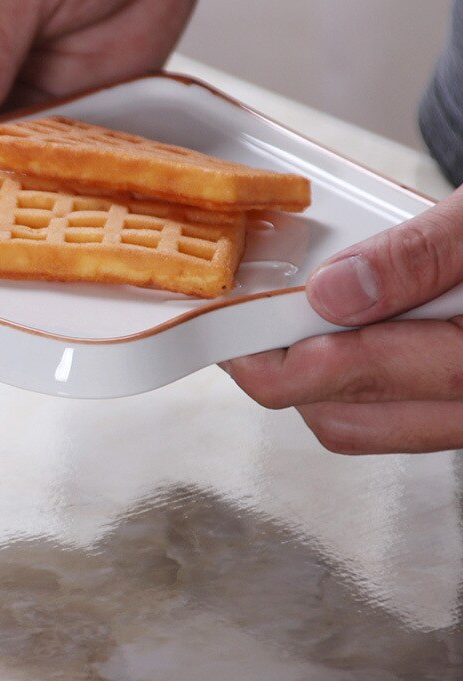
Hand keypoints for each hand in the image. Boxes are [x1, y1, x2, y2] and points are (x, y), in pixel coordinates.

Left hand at [222, 186, 462, 453]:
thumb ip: (420, 256)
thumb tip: (335, 293)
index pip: (367, 382)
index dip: (288, 366)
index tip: (238, 333)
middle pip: (349, 419)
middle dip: (286, 376)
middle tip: (248, 326)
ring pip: (362, 424)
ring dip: (311, 382)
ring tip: (286, 326)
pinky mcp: (454, 407)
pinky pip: (386, 414)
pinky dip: (345, 381)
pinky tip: (335, 335)